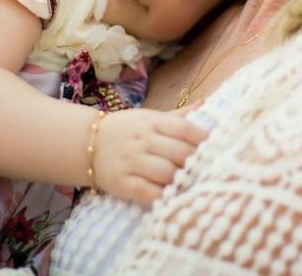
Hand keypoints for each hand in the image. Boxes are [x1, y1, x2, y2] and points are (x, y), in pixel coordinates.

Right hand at [92, 107, 207, 202]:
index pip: (183, 128)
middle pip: (178, 152)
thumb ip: (177, 116)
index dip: (203, 139)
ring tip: (192, 184)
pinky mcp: (122, 182)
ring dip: (182, 180)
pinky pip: (147, 192)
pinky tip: (173, 197)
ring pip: (166, 173)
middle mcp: (142, 140)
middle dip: (197, 163)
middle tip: (209, 170)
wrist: (85, 142)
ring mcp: (131, 162)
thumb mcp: (149, 117)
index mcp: (151, 122)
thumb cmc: (125, 129)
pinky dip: (163, 197)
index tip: (216, 148)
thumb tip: (205, 104)